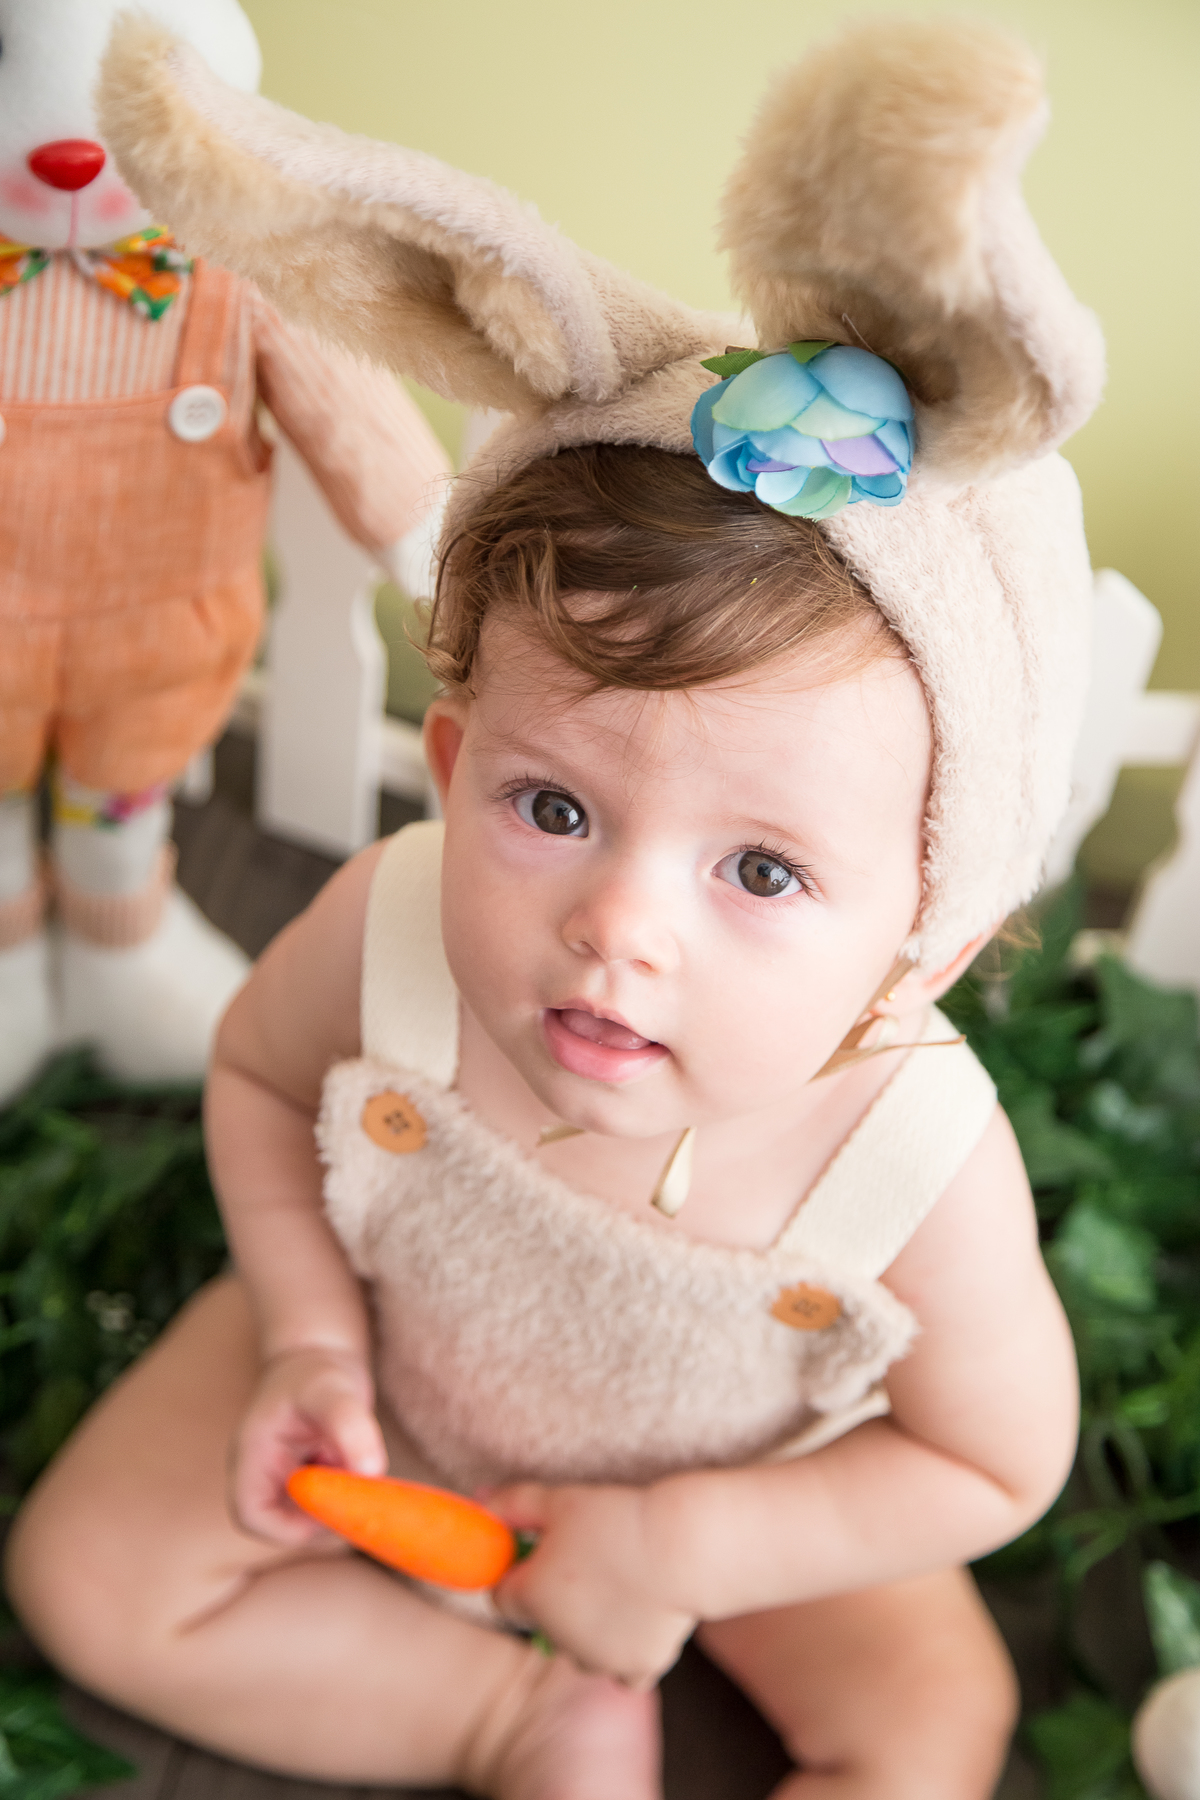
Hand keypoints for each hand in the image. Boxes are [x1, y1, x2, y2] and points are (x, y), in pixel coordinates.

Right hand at [232, 1346, 386, 1542]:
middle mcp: (259, 1477)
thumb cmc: (317, 1372)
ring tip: (351, 1461)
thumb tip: (370, 1471)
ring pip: (309, 1521)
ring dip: (339, 1503)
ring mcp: (280, 1484)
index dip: (294, 1525)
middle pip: (283, 1526)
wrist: (319, 1358)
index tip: (335, 1504)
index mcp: (250, 1457)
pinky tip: (355, 1464)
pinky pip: (324, 1509)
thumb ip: (349, 1426)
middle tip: (359, 1489)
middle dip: (326, 1516)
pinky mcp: (303, 1487)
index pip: (253, 1516)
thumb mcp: (333, 1390)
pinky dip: (346, 1495)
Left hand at [487, 1481, 695, 1687]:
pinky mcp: (637, 1667)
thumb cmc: (615, 1519)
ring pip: (581, 1649)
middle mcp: (558, 1639)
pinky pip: (621, 1670)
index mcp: (530, 1599)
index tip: (545, 1552)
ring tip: (617, 1585)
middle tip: (589, 1561)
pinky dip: (626, 1652)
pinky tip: (638, 1619)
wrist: (679, 1547)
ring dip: (589, 1628)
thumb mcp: (557, 1500)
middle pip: (543, 1624)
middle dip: (556, 1599)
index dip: (520, 1572)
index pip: (502, 1595)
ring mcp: (599, 1659)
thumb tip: (477, 1503)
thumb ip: (511, 1504)